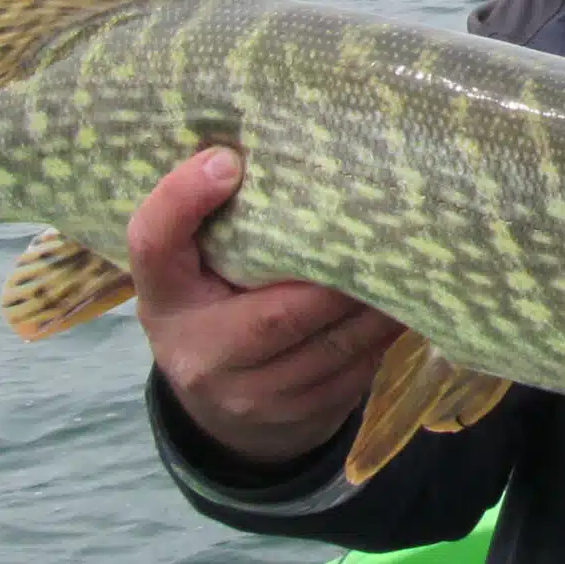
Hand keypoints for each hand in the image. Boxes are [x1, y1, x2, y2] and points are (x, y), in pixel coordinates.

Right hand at [127, 147, 403, 467]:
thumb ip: (213, 220)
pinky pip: (353, 373)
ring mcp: (247, 395)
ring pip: (329, 349)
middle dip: (338, 278)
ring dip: (376, 307)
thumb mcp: (193, 266)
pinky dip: (382, 336)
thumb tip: (255, 147)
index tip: (227, 161)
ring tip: (411, 262)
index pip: (153, 243)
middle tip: (383, 229)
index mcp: (164, 296)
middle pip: (276, 314)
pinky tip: (404, 302)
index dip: (182, 200)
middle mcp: (196, 351)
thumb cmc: (213, 305)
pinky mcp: (295, 417)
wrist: (220, 412)